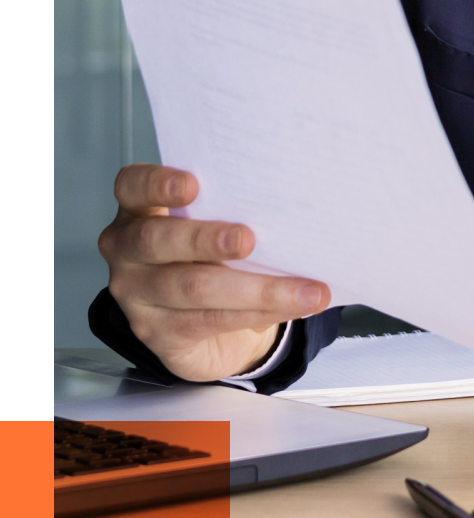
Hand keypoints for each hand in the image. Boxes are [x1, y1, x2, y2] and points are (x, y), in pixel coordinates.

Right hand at [99, 164, 329, 382]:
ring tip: (303, 289)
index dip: (156, 183)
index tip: (191, 184)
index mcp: (140, 210)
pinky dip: (259, 312)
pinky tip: (292, 306)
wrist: (210, 324)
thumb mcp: (218, 225)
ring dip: (258, 288)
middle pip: (157, 240)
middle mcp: (128, 251)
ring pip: (194, 288)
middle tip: (246, 238)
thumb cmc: (216, 255)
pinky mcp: (158, 334)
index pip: (133, 186)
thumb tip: (293, 204)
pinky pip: (212, 321)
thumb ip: (234, 211)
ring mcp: (137, 296)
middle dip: (205, 238)